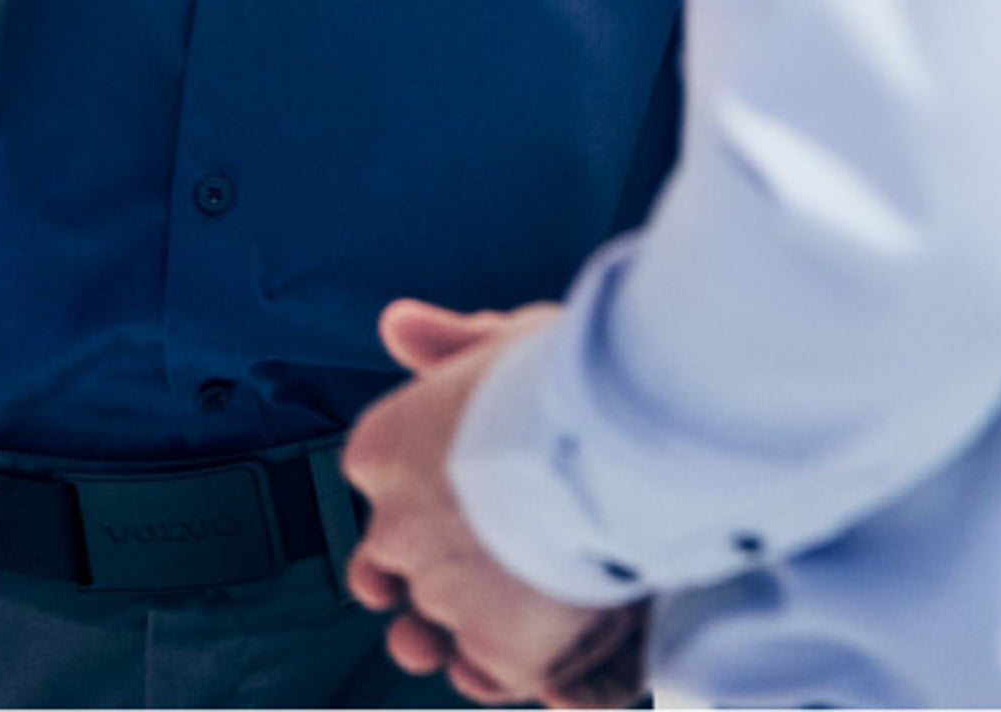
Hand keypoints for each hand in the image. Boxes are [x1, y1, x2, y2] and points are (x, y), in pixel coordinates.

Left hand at [343, 300, 646, 708]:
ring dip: (465, 636)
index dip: (419, 499)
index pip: (381, 486)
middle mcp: (395, 532)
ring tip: (511, 624)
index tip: (462, 496)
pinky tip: (559, 653)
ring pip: (438, 634)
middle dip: (427, 579)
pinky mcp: (502, 655)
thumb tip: (396, 324)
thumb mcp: (506, 341)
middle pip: (393, 570)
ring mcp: (445, 599)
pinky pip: (496, 676)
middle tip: (480, 571)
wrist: (618, 442)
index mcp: (382, 452)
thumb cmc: (569, 376)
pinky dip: (523, 669)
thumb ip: (449, 344)